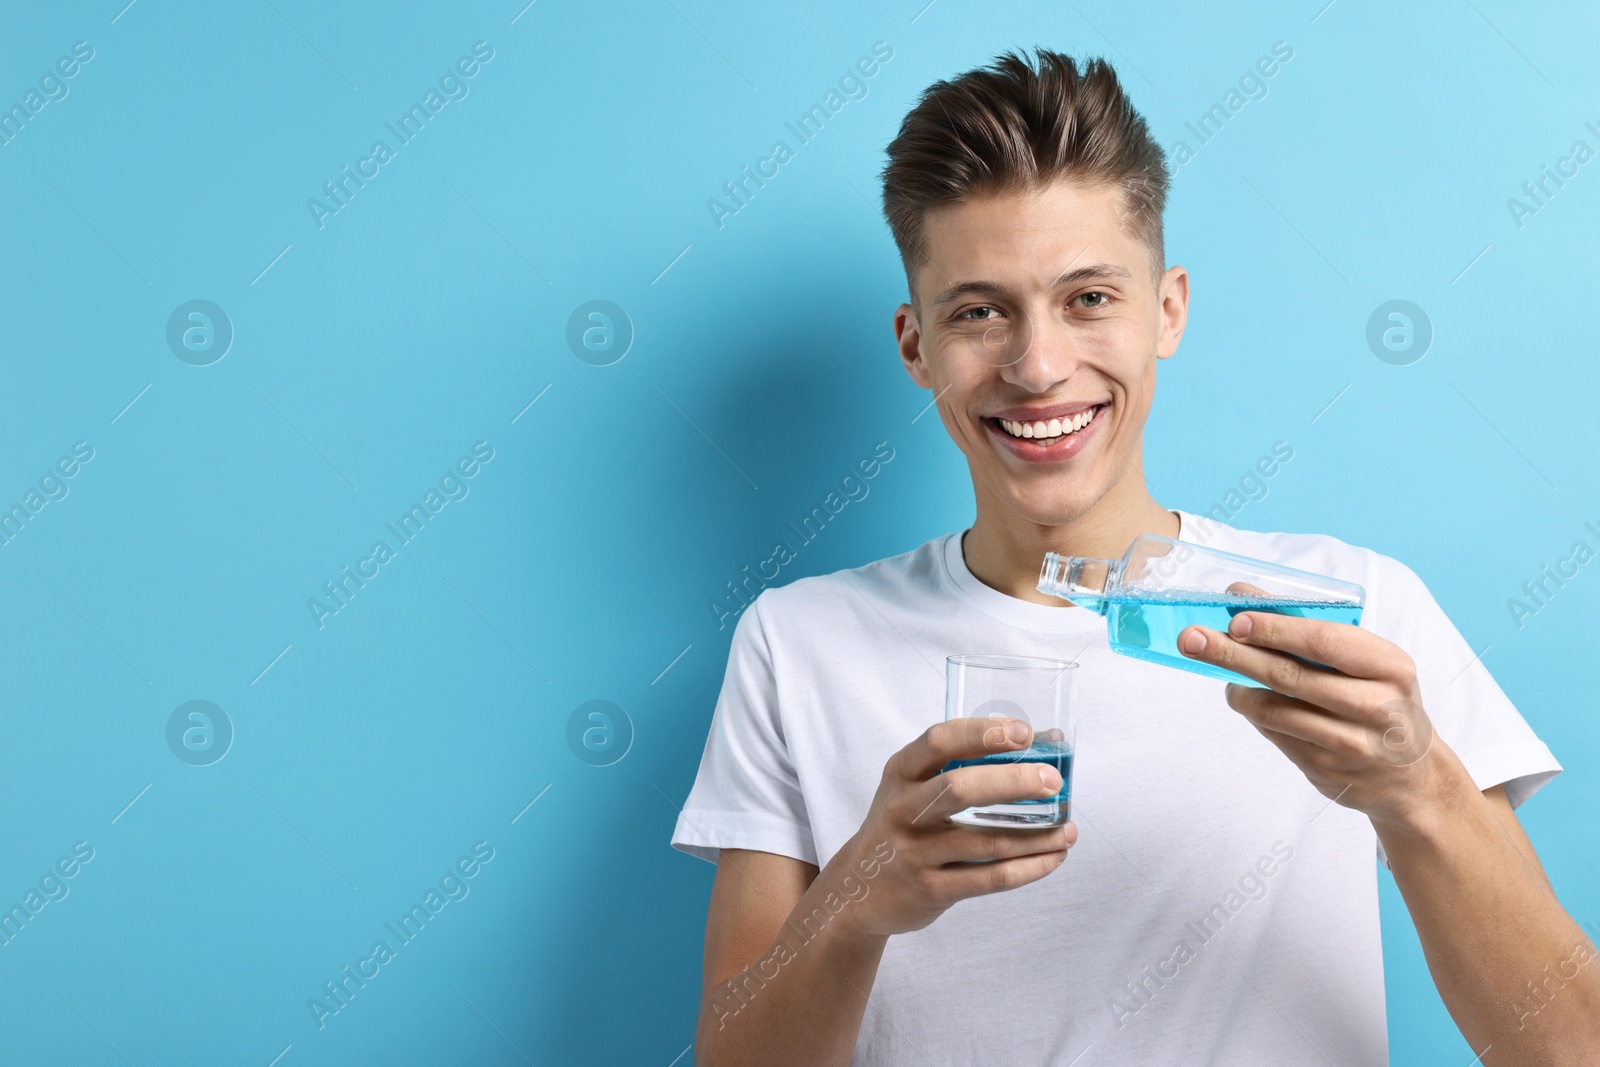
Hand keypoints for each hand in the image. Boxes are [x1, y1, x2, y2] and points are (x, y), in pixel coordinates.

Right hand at [833, 716, 1076, 937]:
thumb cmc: (902, 825)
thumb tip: (1048, 737)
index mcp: (901, 772)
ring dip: (1036, 836)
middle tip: (1054, 781)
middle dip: (1013, 782)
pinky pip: (990, 878)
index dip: (983, 733)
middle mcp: (903, 809)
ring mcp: (915, 853)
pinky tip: (1052, 858)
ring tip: (1068, 830)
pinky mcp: (930, 890)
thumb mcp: (913, 787)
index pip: (940, 741)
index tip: (1024, 732)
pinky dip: (1029, 868)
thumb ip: (966, 763)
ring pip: (986, 841)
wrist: (858, 890)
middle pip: (959, 788)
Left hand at [1176, 587, 1447, 825]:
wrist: (1412, 777)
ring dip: (1239, 689)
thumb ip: (1302, 625)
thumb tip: (1239, 593)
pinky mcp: (1327, 771)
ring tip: (1226, 676)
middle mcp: (1377, 706)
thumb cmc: (1378, 699)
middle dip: (1233, 654)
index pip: (1324, 642)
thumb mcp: (1361, 660)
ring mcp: (1352, 744)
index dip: (1275, 629)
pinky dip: (1255, 714)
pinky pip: (1275, 735)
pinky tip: (1250, 700)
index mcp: (1390, 666)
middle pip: (1289, 676)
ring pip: (1275, 711)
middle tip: (1191, 639)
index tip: (1235, 619)